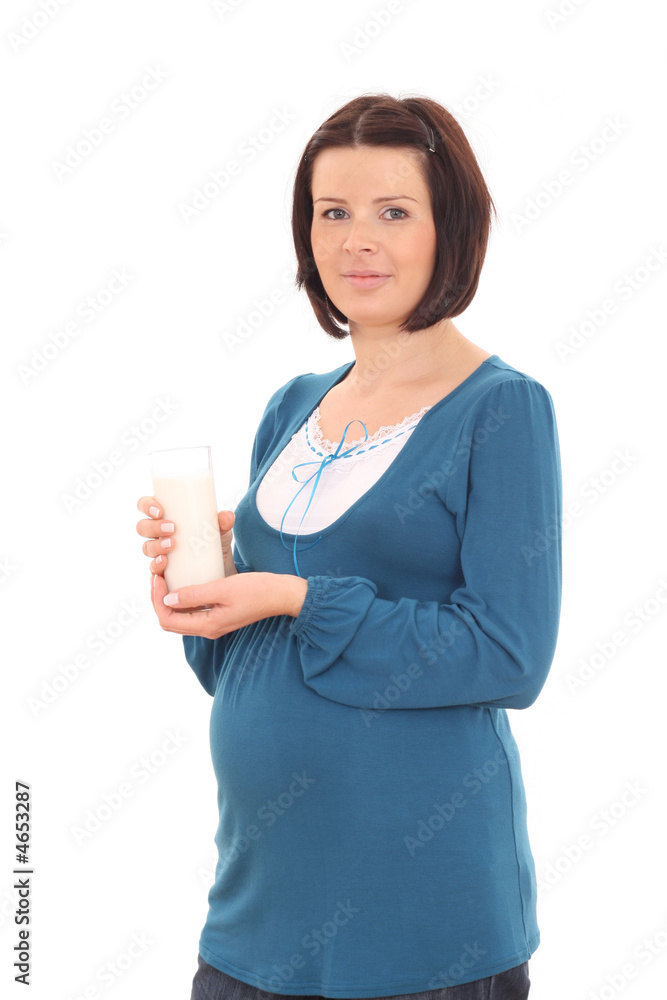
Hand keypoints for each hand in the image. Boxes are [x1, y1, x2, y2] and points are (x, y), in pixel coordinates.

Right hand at [136, 496, 238, 578]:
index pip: (145, 506)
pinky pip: (152, 568)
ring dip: (156, 546)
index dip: (147, 506)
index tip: (160, 510)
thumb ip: (223, 521)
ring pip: (147, 547)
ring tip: (172, 545)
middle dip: (153, 527)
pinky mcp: (162, 569)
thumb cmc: (212, 540)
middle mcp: (157, 533)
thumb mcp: (220, 530)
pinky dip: (156, 565)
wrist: (218, 567)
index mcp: (164, 516)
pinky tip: (163, 563)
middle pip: (142, 527)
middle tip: (172, 528)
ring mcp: (158, 551)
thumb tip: (228, 516)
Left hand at [149, 570, 307, 637]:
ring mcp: (213, 623)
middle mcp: (208, 629)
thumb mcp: (224, 588)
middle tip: (157, 576)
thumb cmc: (257, 590)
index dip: (157, 599)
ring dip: (168, 599)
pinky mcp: (219, 615)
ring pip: (180, 617)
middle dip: (158, 599)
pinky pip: (192, 611)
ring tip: (166, 577)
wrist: (282, 594)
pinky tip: (182, 583)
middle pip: (170, 621)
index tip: (157, 577)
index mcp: (208, 625)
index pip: (168, 619)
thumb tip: (168, 599)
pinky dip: (182, 599)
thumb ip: (195, 595)